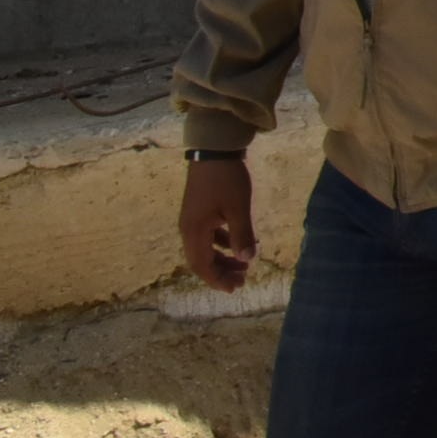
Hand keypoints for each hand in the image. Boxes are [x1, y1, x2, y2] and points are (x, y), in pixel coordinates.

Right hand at [179, 154, 257, 291]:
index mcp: (194, 232)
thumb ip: (242, 235)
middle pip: (202, 259)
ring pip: (206, 247)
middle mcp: (188, 228)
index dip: (217, 280)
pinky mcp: (200, 209)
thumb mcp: (238, 208)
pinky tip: (241, 241)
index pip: (201, 266)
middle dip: (221, 271)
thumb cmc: (227, 179)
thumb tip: (247, 259)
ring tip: (246, 262)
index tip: (234, 288)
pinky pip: (209, 234)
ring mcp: (193, 219)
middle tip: (243, 279)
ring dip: (224, 257)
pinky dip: (223, 242)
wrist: (214, 149)